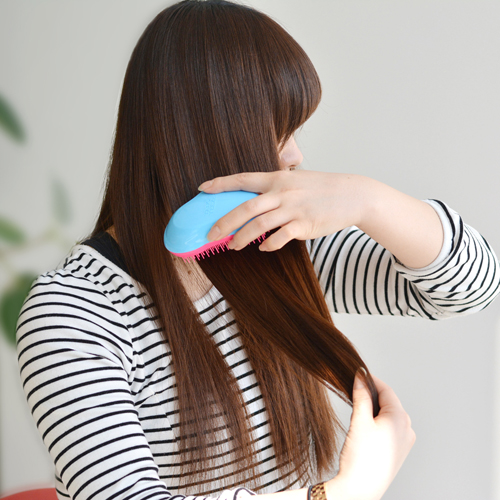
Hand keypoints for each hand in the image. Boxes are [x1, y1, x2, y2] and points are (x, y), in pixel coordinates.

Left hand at [198, 170, 366, 251]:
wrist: (353, 195)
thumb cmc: (322, 189)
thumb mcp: (296, 180)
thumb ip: (275, 187)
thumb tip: (254, 199)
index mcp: (277, 178)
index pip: (243, 180)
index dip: (220, 184)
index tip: (202, 189)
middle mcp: (282, 192)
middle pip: (245, 208)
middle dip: (224, 222)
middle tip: (210, 234)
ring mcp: (293, 209)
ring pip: (259, 225)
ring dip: (242, 238)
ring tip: (232, 246)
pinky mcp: (304, 224)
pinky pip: (280, 238)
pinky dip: (268, 245)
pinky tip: (263, 249)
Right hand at [325, 373, 415, 499]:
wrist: (360, 490)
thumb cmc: (361, 458)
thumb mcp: (359, 420)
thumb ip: (361, 395)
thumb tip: (361, 376)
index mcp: (400, 419)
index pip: (386, 390)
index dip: (371, 380)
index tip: (357, 373)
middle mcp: (407, 429)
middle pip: (389, 402)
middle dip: (372, 395)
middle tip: (354, 392)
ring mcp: (405, 442)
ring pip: (389, 415)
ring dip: (374, 409)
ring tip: (357, 411)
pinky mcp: (398, 452)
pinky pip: (390, 428)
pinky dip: (378, 422)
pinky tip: (364, 427)